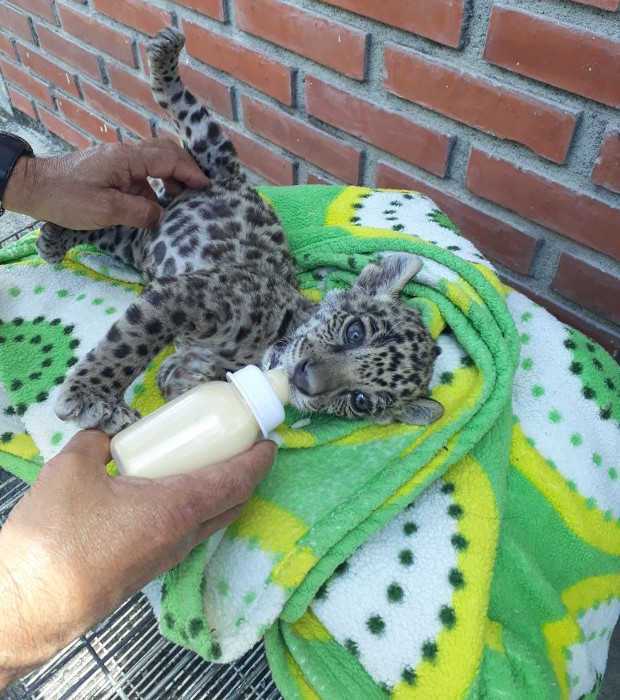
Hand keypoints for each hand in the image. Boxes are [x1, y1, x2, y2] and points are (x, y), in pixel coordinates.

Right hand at [0, 431, 274, 686]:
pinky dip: (194, 508)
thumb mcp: (71, 469)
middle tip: (238, 447)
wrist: (30, 604)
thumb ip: (94, 444)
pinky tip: (165, 493)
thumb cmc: (57, 537)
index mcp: (177, 507)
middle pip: (231, 502)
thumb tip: (105, 438)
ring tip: (203, 464)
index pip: (237, 481)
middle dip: (244, 475)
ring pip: (210, 520)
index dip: (258, 460)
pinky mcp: (148, 569)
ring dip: (219, 493)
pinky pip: (186, 532)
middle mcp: (183, 535)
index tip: (269, 443)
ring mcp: (167, 557)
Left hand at [2, 139, 209, 229]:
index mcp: (127, 158)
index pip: (169, 158)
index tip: (208, 188)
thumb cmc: (67, 197)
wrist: (33, 188)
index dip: (191, 172)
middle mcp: (126, 154)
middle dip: (186, 171)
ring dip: (172, 181)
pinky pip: (142, 177)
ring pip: (155, 166)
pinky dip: (156, 190)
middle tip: (201, 193)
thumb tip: (162, 216)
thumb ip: (139, 212)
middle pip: (166, 154)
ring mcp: (118, 162)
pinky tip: (159, 208)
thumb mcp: (106, 209)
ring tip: (185, 203)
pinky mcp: (112, 172)